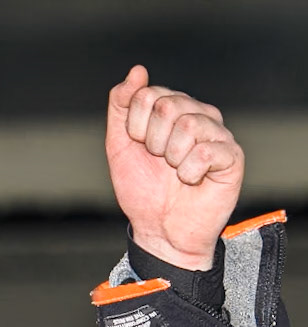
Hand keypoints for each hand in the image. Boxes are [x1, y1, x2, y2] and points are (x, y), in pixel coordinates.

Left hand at [106, 65, 242, 270]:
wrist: (159, 229)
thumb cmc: (142, 189)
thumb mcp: (119, 146)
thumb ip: (122, 106)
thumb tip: (137, 70)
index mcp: (172, 109)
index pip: (147, 94)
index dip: (134, 126)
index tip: (140, 147)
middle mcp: (198, 115)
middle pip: (168, 106)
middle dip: (152, 142)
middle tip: (160, 162)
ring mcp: (217, 134)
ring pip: (187, 126)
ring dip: (171, 158)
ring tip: (175, 172)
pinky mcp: (232, 156)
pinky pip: (205, 151)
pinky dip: (189, 173)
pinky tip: (191, 181)